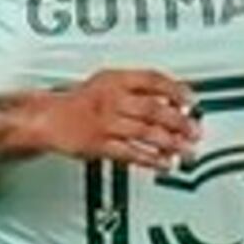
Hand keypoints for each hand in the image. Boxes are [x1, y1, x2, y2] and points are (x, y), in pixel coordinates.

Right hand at [31, 68, 197, 170]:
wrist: (48, 118)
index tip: (191, 100)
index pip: (153, 80)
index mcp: (115, 80)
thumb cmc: (80, 101)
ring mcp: (106, 124)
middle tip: (194, 130)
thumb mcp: (108, 81)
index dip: (176, 90)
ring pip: (146, 133)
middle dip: (179, 122)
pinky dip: (151, 160)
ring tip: (187, 151)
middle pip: (153, 109)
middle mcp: (112, 100)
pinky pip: (131, 153)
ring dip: (170, 143)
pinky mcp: (100, 145)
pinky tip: (164, 164)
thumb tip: (170, 96)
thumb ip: (137, 86)